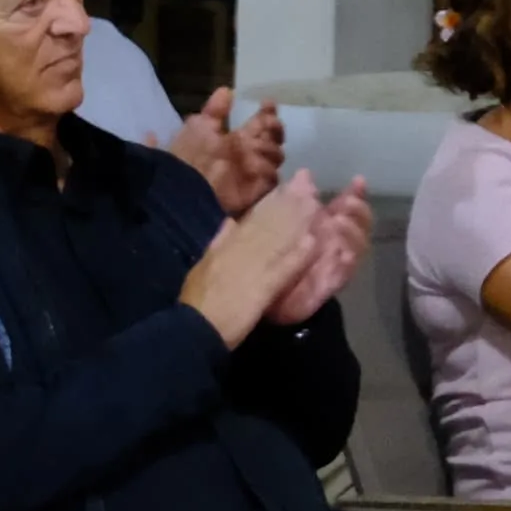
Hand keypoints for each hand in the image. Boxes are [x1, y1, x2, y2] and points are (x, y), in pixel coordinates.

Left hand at [167, 91, 287, 215]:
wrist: (185, 185)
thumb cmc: (190, 154)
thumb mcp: (200, 125)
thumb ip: (215, 109)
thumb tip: (226, 90)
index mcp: (237, 138)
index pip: (262, 122)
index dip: (268, 111)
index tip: (268, 102)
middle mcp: (249, 153)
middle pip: (274, 138)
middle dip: (274, 128)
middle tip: (266, 124)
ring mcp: (254, 171)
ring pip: (276, 155)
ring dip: (269, 147)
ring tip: (253, 146)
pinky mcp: (257, 189)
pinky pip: (272, 177)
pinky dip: (267, 170)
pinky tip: (255, 164)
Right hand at [180, 173, 327, 347]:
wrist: (194, 328)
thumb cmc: (196, 302)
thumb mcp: (202, 267)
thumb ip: (217, 243)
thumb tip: (229, 221)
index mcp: (225, 246)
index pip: (252, 219)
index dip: (272, 201)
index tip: (288, 186)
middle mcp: (240, 251)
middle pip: (269, 223)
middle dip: (290, 202)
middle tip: (309, 182)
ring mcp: (252, 268)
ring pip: (279, 239)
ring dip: (298, 221)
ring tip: (317, 204)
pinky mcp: (262, 288)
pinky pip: (283, 268)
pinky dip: (298, 255)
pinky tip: (312, 243)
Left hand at [264, 179, 373, 327]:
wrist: (248, 293)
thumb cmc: (264, 254)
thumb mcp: (275, 220)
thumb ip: (293, 198)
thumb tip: (304, 173)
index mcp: (321, 227)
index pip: (345, 208)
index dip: (355, 194)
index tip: (358, 181)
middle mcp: (331, 244)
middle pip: (358, 226)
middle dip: (358, 212)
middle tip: (346, 202)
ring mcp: (331, 265)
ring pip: (356, 248)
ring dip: (352, 234)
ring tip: (338, 222)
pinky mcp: (325, 287)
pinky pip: (342, 277)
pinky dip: (345, 265)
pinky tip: (344, 254)